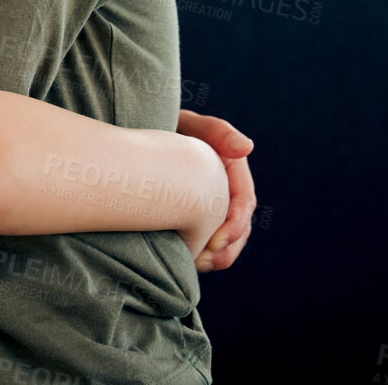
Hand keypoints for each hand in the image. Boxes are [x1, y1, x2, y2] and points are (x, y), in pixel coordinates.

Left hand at [176, 109, 255, 270]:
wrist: (140, 134)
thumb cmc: (164, 124)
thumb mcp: (188, 124)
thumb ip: (216, 131)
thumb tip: (247, 147)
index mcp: (232, 168)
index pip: (244, 201)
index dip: (235, 225)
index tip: (216, 242)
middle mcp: (226, 187)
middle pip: (239, 225)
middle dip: (227, 247)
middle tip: (206, 261)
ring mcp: (212, 201)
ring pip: (225, 236)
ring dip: (217, 255)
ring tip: (199, 265)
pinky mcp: (196, 213)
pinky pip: (205, 238)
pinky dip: (202, 252)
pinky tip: (190, 262)